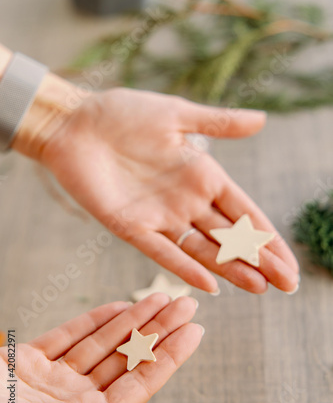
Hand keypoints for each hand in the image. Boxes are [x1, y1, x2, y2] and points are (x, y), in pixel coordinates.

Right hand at [0, 294, 201, 402]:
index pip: (139, 383)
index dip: (169, 356)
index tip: (195, 332)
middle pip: (126, 359)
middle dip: (158, 330)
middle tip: (187, 304)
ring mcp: (53, 381)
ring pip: (102, 343)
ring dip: (132, 319)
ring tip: (161, 298)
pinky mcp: (29, 365)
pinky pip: (67, 337)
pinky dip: (93, 321)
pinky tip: (118, 306)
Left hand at [15, 83, 298, 293]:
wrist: (75, 123)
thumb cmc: (123, 113)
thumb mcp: (177, 115)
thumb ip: (218, 123)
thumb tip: (263, 119)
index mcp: (202, 175)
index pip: (245, 213)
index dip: (268, 238)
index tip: (289, 262)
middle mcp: (186, 200)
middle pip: (230, 237)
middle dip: (259, 260)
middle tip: (287, 285)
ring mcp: (160, 216)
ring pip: (203, 249)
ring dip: (231, 268)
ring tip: (260, 288)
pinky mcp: (131, 226)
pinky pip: (162, 251)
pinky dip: (185, 268)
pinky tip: (209, 285)